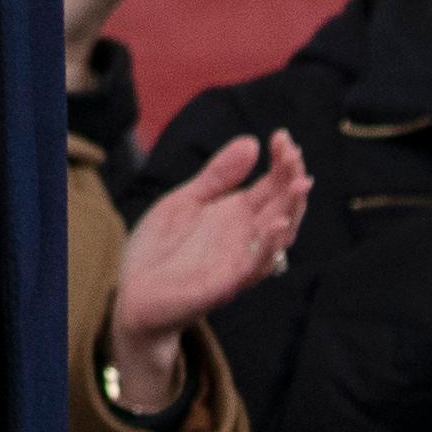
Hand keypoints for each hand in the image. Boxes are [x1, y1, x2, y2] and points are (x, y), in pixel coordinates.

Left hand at [109, 130, 310, 409]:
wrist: (131, 295)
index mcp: (238, 215)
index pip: (272, 186)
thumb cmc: (160, 251)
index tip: (282, 136)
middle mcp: (245, 238)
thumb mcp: (185, 201)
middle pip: (282, 207)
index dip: (281, 162)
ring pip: (277, 239)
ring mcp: (237, 262)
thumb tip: (252, 142)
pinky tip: (277, 225)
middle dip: (291, 180)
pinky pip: (253, 268)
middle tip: (293, 153)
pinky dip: (268, 248)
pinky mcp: (223, 286)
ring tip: (300, 183)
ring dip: (291, 211)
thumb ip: (216, 176)